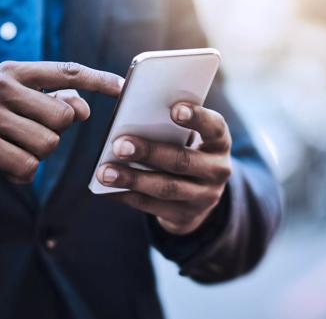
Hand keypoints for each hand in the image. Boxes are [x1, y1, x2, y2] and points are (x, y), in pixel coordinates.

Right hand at [0, 61, 122, 185]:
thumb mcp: (18, 104)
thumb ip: (53, 100)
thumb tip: (83, 108)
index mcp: (13, 72)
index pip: (66, 72)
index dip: (99, 80)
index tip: (125, 87)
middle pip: (64, 116)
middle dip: (55, 131)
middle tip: (29, 131)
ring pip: (50, 144)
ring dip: (37, 153)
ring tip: (13, 146)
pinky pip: (30, 167)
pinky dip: (22, 173)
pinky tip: (4, 163)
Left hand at [97, 103, 231, 234]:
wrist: (200, 195)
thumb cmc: (187, 151)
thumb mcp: (190, 138)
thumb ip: (170, 127)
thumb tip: (131, 117)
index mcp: (220, 143)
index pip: (214, 128)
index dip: (197, 118)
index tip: (174, 110)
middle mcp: (218, 171)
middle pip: (183, 161)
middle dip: (150, 152)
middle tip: (120, 145)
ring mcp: (204, 197)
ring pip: (166, 188)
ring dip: (133, 179)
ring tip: (105, 172)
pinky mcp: (185, 216)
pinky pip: (152, 206)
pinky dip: (127, 196)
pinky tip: (108, 188)